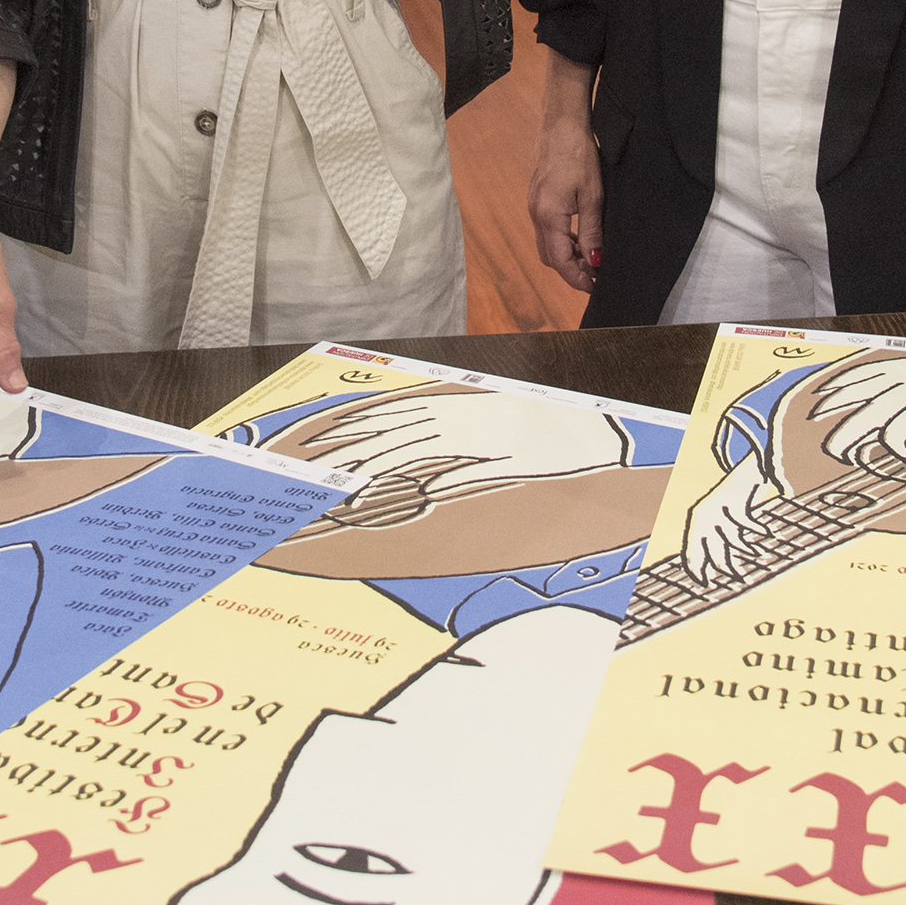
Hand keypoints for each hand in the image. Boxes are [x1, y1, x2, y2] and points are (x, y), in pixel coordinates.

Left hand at [279, 383, 630, 482]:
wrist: (592, 436)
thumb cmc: (543, 442)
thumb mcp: (492, 449)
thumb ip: (456, 464)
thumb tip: (424, 488)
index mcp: (454, 406)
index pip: (393, 411)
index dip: (357, 421)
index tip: (325, 435)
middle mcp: (455, 416)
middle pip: (389, 427)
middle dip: (350, 443)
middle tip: (313, 460)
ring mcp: (470, 435)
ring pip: (407, 447)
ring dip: (371, 464)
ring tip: (337, 482)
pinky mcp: (488, 456)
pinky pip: (445, 469)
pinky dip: (419, 482)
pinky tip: (397, 498)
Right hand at [527, 53, 603, 294]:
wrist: (561, 123)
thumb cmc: (579, 155)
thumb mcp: (593, 196)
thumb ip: (592, 232)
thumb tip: (595, 263)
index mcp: (548, 216)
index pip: (560, 261)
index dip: (577, 278)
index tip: (596, 287)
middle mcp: (535, 214)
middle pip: (549, 257)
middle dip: (570, 271)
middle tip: (596, 275)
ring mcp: (533, 205)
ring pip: (546, 245)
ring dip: (566, 256)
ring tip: (591, 258)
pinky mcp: (536, 197)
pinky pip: (545, 230)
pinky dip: (561, 240)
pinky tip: (580, 236)